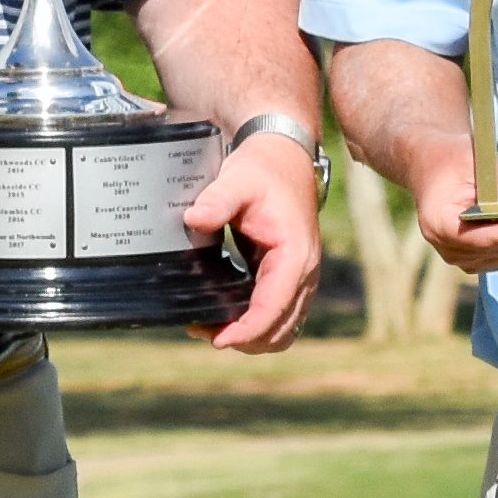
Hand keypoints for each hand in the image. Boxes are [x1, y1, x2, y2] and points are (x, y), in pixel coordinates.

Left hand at [184, 127, 325, 354]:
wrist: (283, 158)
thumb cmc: (262, 169)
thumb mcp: (237, 179)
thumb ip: (216, 200)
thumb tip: (193, 220)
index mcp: (295, 255)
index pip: (273, 309)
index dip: (246, 331)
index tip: (216, 339)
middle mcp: (305, 273)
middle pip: (280, 330)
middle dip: (243, 339)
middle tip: (200, 330)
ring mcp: (300, 279)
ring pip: (282, 330)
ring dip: (250, 337)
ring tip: (209, 327)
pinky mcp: (289, 279)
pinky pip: (277, 316)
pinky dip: (254, 325)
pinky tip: (223, 316)